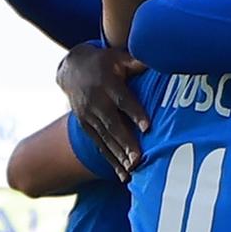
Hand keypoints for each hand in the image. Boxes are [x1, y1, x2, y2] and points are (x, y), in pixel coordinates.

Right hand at [56, 46, 146, 171]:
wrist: (71, 69)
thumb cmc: (105, 62)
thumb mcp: (118, 56)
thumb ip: (137, 61)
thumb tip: (159, 57)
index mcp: (108, 83)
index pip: (123, 100)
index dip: (135, 113)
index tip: (148, 127)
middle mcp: (96, 101)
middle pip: (113, 124)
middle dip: (126, 143)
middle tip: (139, 159)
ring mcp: (88, 116)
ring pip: (105, 139)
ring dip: (119, 156)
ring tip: (134, 170)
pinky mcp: (86, 126)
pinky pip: (100, 146)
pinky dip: (112, 161)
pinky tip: (124, 175)